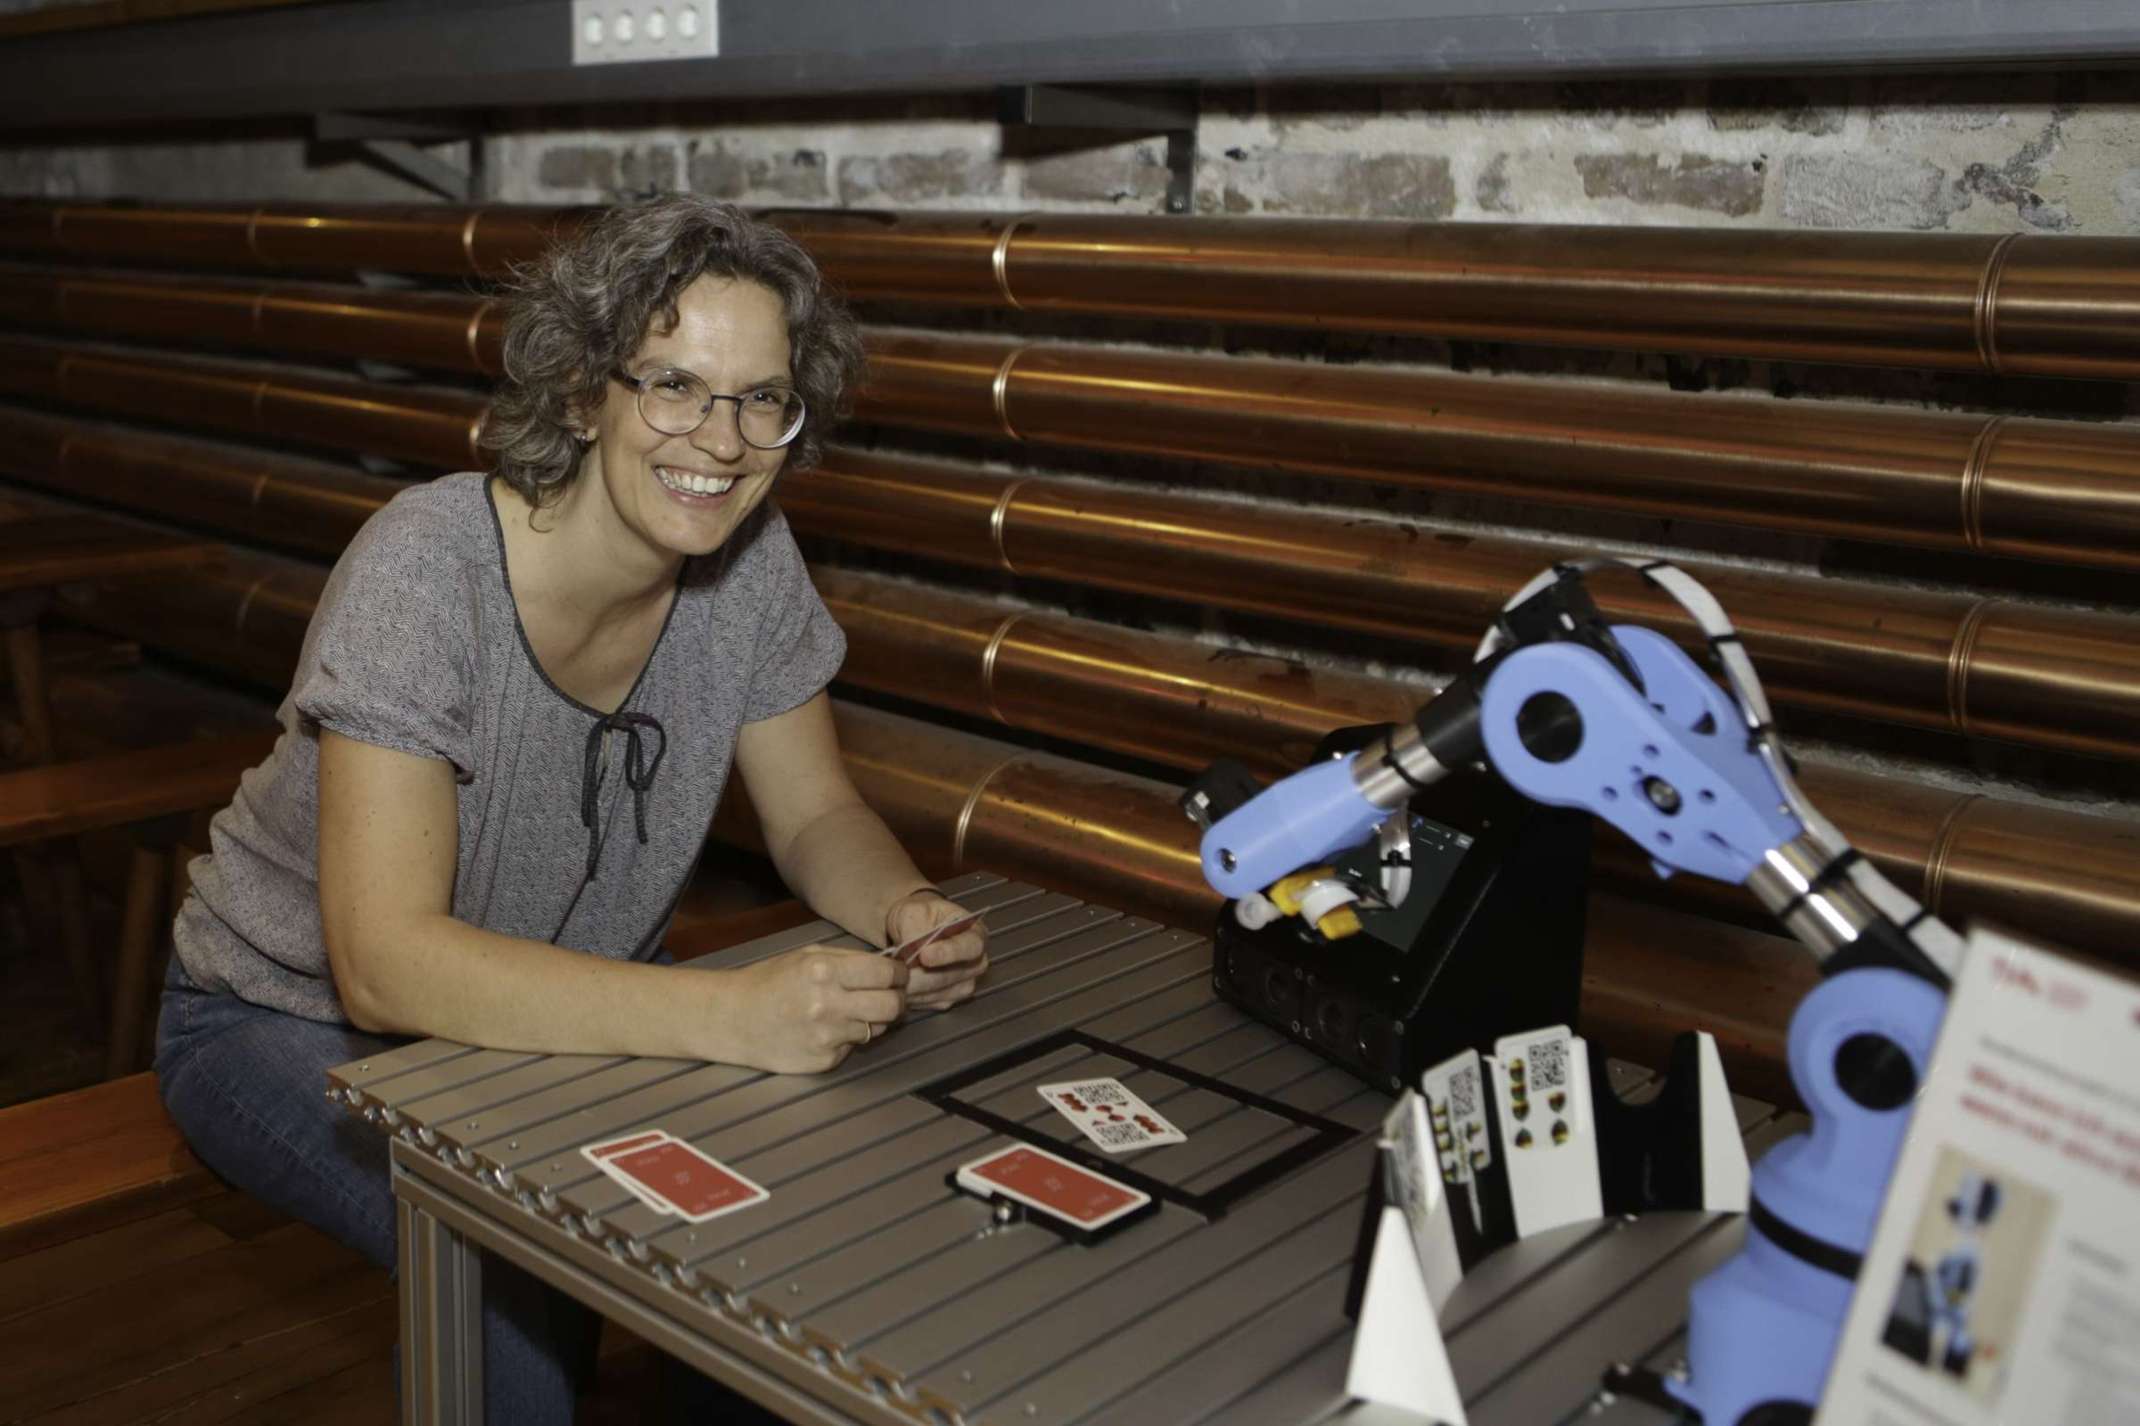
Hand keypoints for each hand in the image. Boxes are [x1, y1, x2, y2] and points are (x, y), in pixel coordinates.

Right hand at [718, 946, 908, 1073]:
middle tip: (889, 996)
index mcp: (825, 971)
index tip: (897, 975)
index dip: (898, 974)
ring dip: (872, 1019)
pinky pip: (854, 1047)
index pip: (886, 973)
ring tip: (850, 1012)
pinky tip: (826, 1030)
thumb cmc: (769, 982)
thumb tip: (889, 966)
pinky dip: (848, 1038)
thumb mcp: (807, 957)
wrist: (733, 1019)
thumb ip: (848, 960)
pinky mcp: (824, 1061)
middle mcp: (828, 1004)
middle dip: (897, 999)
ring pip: (878, 1028)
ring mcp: (827, 1036)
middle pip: (892, 1005)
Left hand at [885, 889, 988, 1010]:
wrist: (911, 929)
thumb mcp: (913, 911)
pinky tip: (899, 982)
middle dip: (922, 973)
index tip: (924, 955)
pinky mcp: (948, 1000)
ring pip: (938, 992)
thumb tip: (911, 948)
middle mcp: (976, 962)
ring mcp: (964, 984)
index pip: (970, 947)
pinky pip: (929, 1002)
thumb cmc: (918, 917)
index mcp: (975, 934)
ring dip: (913, 985)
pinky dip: (911, 995)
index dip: (948, 953)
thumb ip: (914, 927)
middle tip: (898, 967)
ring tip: (894, 972)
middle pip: (952, 975)